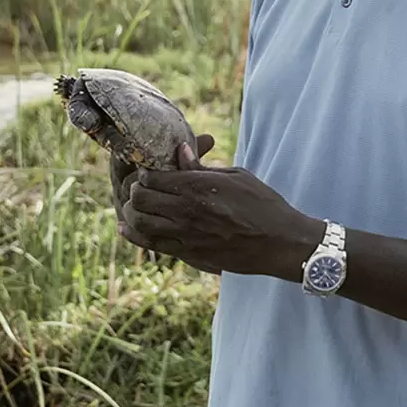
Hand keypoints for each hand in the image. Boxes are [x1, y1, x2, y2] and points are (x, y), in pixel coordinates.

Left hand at [118, 142, 322, 277]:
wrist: (279, 242)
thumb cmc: (263, 204)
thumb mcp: (236, 176)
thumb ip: (203, 167)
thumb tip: (180, 152)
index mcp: (199, 186)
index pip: (153, 176)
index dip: (147, 171)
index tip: (153, 171)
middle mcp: (188, 211)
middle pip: (140, 197)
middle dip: (136, 189)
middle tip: (143, 187)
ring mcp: (186, 235)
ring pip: (140, 222)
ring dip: (133, 212)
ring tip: (138, 206)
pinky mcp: (189, 255)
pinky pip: (151, 245)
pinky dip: (135, 235)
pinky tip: (128, 227)